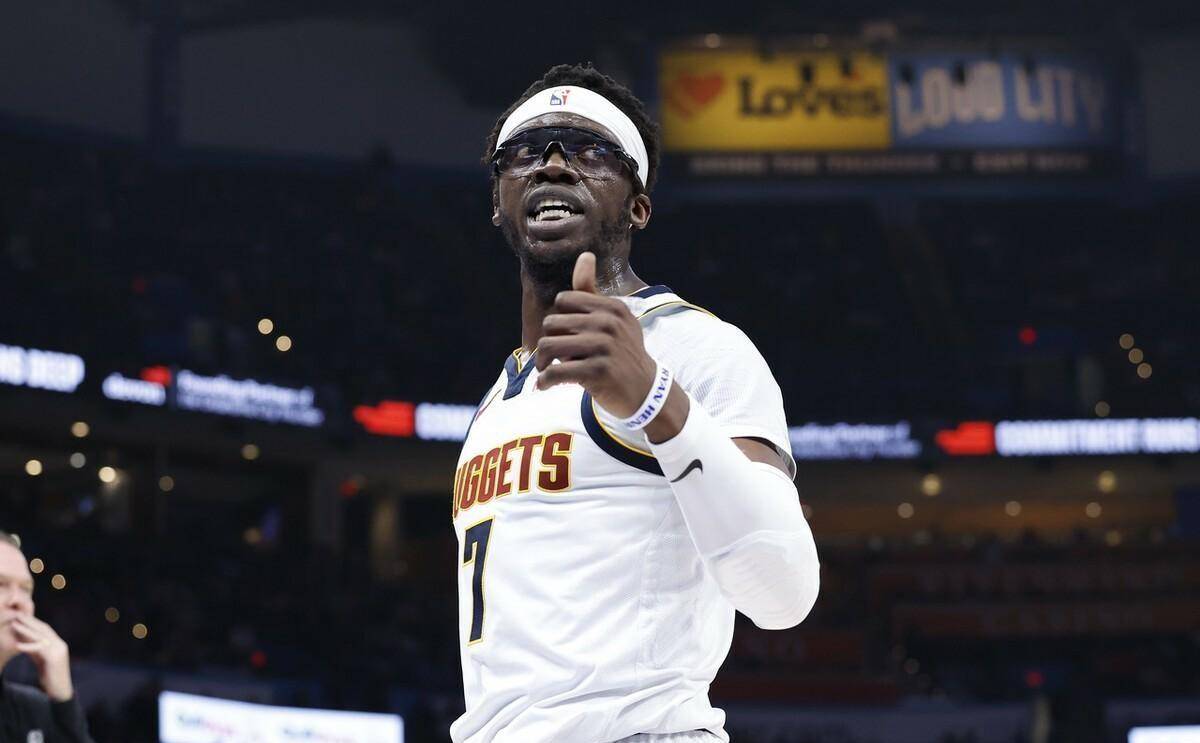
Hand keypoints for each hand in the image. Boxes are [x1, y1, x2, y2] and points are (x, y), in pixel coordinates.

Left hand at [13, 614, 73, 701]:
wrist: (59, 692)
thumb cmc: (50, 679)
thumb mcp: (41, 661)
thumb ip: (36, 651)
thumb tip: (23, 641)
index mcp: (58, 644)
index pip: (45, 629)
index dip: (33, 622)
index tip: (21, 617)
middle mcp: (60, 645)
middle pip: (44, 629)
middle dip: (30, 621)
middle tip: (17, 614)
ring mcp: (59, 651)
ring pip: (41, 636)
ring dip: (26, 630)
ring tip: (15, 624)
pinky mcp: (54, 658)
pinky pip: (40, 649)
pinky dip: (28, 646)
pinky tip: (17, 645)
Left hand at [535, 252, 657, 417]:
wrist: (645, 391)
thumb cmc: (622, 353)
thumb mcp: (613, 319)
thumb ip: (591, 291)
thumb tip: (585, 255)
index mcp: (611, 307)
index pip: (564, 300)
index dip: (560, 319)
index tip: (566, 336)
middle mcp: (609, 323)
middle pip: (552, 323)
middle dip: (548, 342)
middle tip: (557, 358)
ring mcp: (605, 347)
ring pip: (548, 345)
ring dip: (542, 362)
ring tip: (547, 371)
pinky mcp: (598, 371)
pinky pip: (555, 371)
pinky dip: (545, 381)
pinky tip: (546, 386)